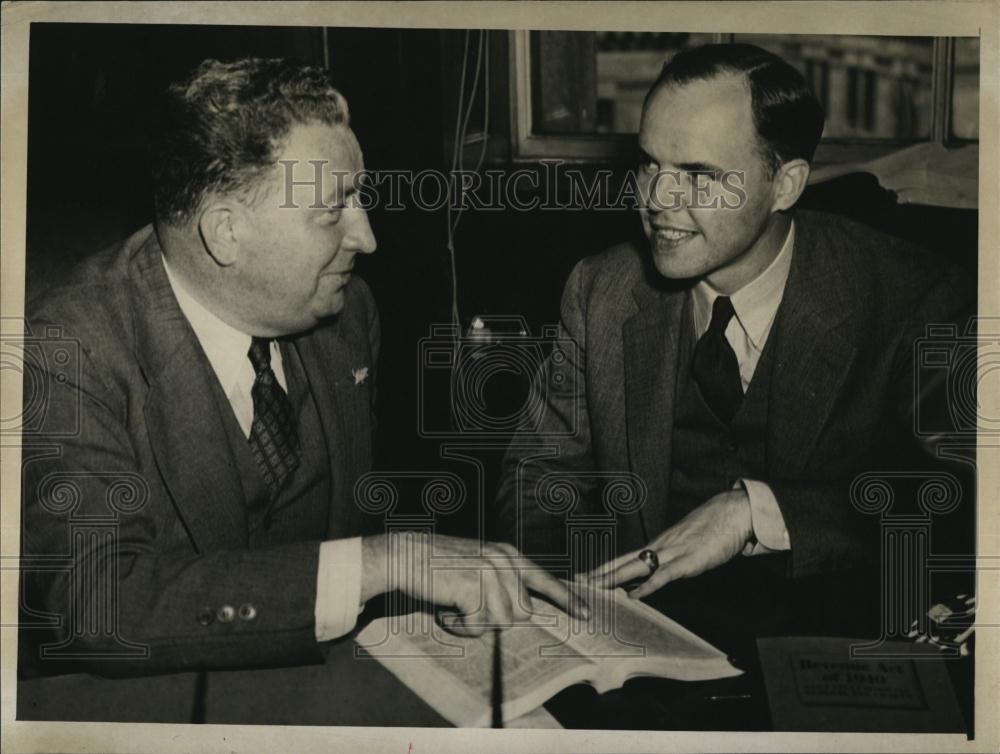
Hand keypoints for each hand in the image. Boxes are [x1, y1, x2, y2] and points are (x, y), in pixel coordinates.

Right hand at [361, 532, 588, 635]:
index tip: (586, 614)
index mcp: (508, 555)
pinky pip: (478, 627)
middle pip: (522, 613)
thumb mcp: (477, 568)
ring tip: (453, 605)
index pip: (544, 579)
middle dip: (494, 618)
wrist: (404, 556)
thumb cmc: (438, 567)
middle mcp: (503, 561)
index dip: (566, 599)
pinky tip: (445, 609)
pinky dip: (459, 626)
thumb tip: (527, 614)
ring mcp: (489, 573)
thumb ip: (502, 584)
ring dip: (473, 623)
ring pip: (501, 623)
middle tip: (466, 605)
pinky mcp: (473, 588)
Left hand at [585, 489, 752, 598]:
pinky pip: (663, 575)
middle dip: (600, 573)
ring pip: (636, 567)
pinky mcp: (688, 561)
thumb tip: (662, 568)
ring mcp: (673, 553)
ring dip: (613, 578)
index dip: (605, 566)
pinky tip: (633, 595)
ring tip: (594, 587)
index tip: (586, 575)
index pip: (625, 557)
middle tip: (578, 581)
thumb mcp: (688, 543)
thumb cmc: (714, 527)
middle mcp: (661, 547)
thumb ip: (674, 556)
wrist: (733, 512)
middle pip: (624, 562)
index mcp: (660, 544)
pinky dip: (647, 586)